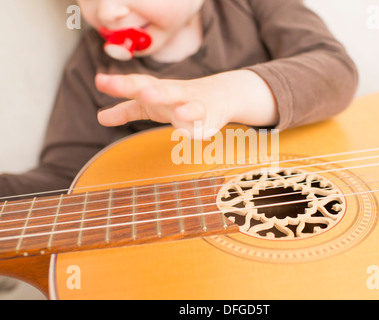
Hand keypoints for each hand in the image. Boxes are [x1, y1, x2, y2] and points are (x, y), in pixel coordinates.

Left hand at [95, 70, 277, 138]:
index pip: (136, 84)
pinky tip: (187, 133)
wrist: (222, 95)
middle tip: (124, 87)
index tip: (100, 82)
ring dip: (166, 98)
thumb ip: (126, 110)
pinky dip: (194, 125)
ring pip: (181, 100)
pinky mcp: (207, 118)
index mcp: (157, 89)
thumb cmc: (180, 100)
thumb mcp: (151, 105)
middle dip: (143, 87)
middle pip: (158, 88)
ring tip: (150, 97)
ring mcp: (191, 104)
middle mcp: (173, 93)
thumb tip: (99, 117)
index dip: (120, 84)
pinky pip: (201, 122)